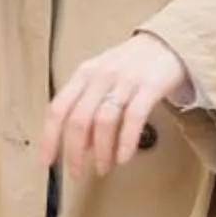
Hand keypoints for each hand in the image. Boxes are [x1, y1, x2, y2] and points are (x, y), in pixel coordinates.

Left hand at [42, 35, 188, 180]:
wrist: (168, 43)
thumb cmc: (132, 65)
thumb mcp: (102, 80)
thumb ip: (88, 109)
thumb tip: (79, 146)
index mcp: (84, 74)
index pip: (58, 108)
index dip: (49, 138)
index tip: (47, 162)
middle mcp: (101, 76)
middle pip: (78, 119)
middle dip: (74, 152)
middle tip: (77, 173)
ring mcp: (125, 80)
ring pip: (103, 121)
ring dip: (100, 151)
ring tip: (102, 167)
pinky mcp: (150, 86)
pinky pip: (133, 118)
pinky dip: (125, 141)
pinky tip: (124, 157)